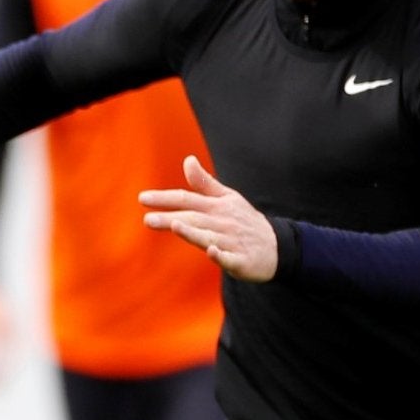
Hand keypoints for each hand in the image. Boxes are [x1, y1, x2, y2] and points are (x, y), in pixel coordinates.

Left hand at [140, 157, 278, 282]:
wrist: (276, 246)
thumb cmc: (245, 221)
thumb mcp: (227, 197)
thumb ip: (204, 182)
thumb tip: (187, 160)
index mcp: (217, 206)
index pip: (188, 199)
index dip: (166, 199)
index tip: (142, 198)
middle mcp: (222, 222)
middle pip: (193, 219)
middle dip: (171, 218)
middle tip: (147, 220)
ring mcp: (232, 241)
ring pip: (209, 236)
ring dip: (193, 232)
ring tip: (176, 226)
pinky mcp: (241, 260)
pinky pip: (230, 257)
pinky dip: (222, 254)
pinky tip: (212, 252)